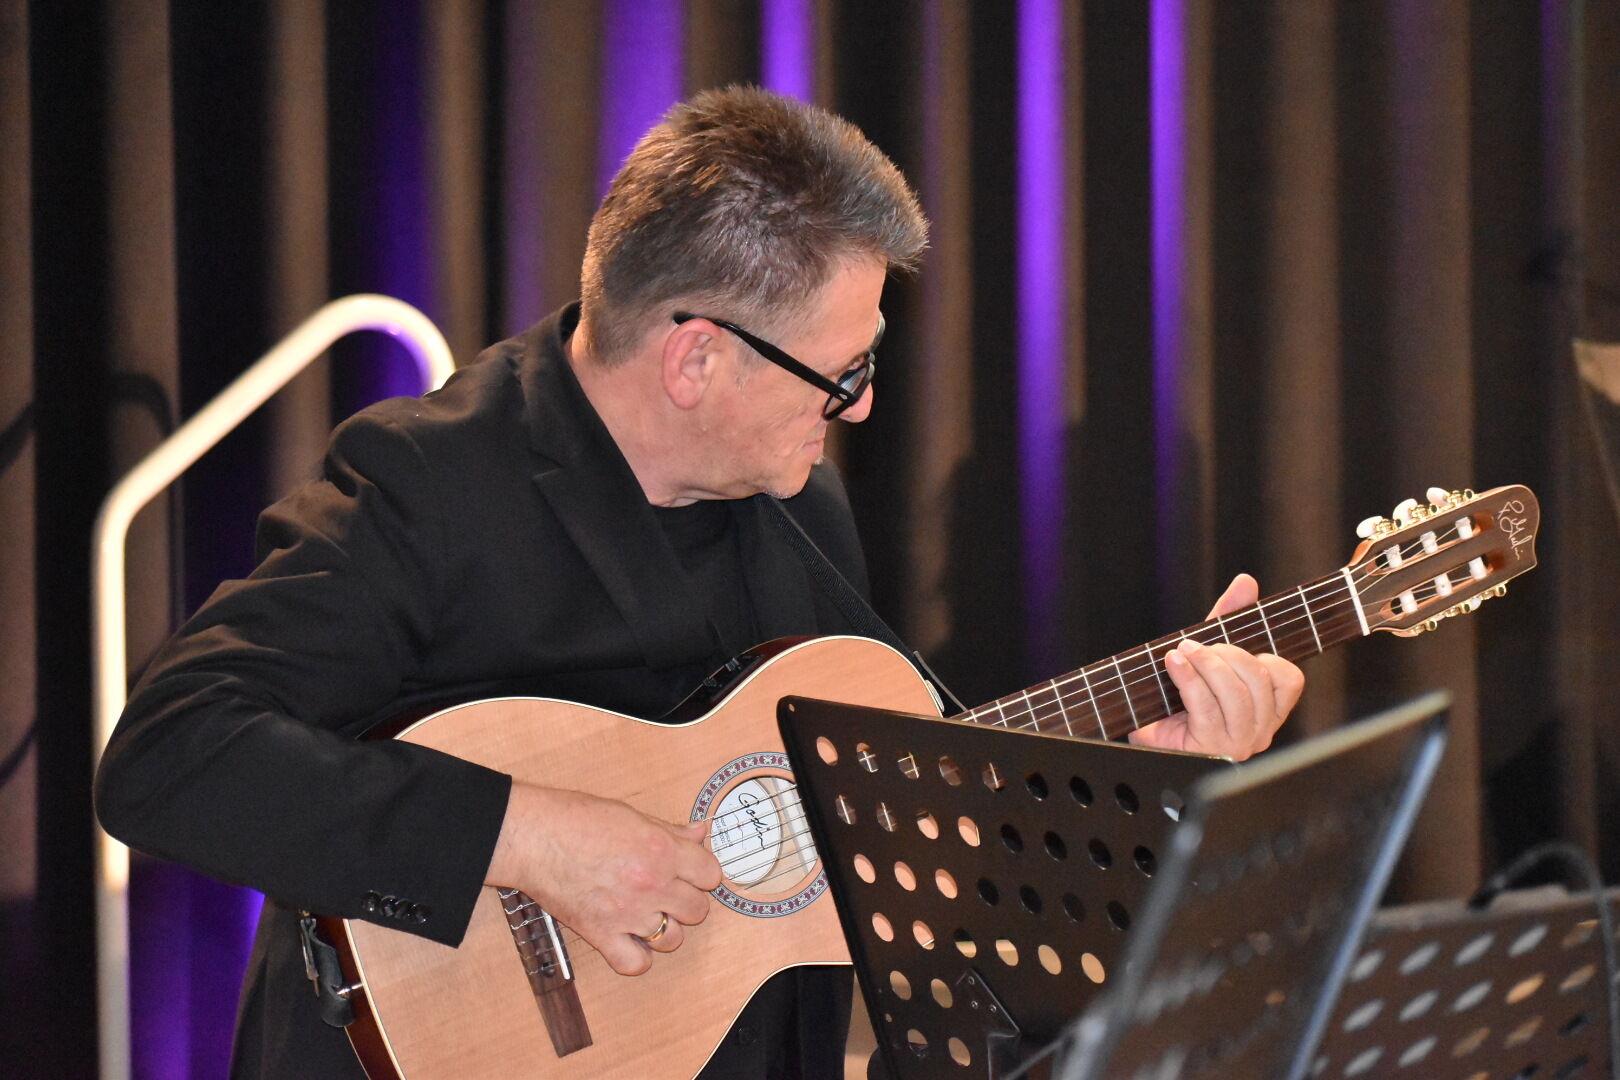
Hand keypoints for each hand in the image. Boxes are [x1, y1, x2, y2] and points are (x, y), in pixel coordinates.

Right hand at [486, 783, 721, 974]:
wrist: (533, 837)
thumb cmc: (576, 819)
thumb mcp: (631, 815)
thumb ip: (669, 830)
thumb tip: (700, 833)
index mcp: (662, 850)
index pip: (710, 874)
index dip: (701, 873)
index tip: (690, 873)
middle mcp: (651, 884)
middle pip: (697, 910)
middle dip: (686, 901)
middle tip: (667, 893)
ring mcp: (628, 913)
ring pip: (672, 940)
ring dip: (664, 929)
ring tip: (647, 915)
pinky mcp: (600, 934)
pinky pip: (635, 963)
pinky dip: (636, 956)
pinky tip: (629, 940)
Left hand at [1127, 573, 1304, 760]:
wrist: (1144, 732)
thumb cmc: (1180, 696)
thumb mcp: (1208, 654)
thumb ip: (1229, 620)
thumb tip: (1247, 581)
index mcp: (1267, 713)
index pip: (1289, 679)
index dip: (1262, 654)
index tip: (1228, 645)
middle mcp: (1260, 732)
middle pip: (1258, 678)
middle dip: (1226, 652)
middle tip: (1196, 645)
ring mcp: (1237, 743)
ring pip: (1235, 693)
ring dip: (1206, 663)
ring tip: (1183, 651)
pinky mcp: (1210, 746)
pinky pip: (1205, 705)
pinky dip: (1188, 677)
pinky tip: (1173, 662)